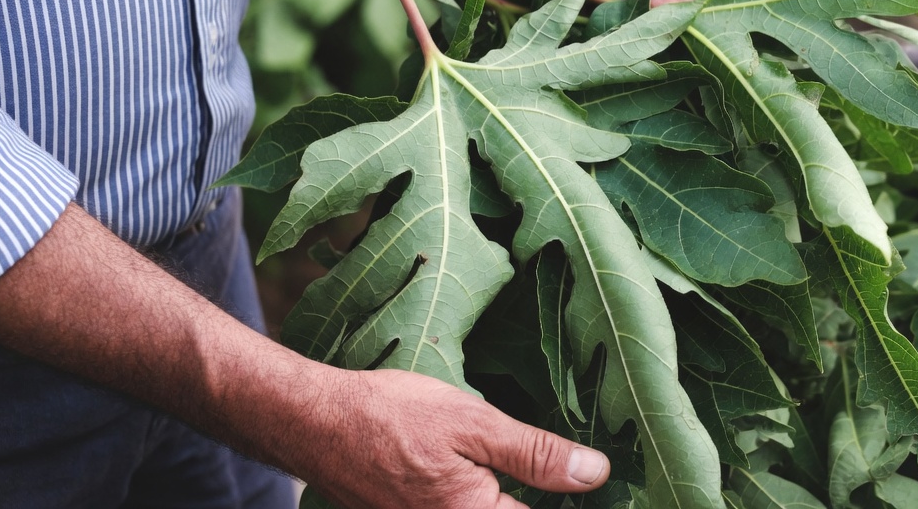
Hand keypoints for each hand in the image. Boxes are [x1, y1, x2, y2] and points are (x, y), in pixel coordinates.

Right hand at [308, 368, 608, 508]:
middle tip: (580, 472)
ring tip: (549, 476)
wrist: (312, 424)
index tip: (605, 482)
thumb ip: (536, 454)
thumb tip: (596, 474)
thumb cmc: (388, 416)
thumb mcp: (473, 422)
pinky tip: (503, 478)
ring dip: (518, 495)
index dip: (579, 501)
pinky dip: (491, 497)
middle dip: (545, 495)